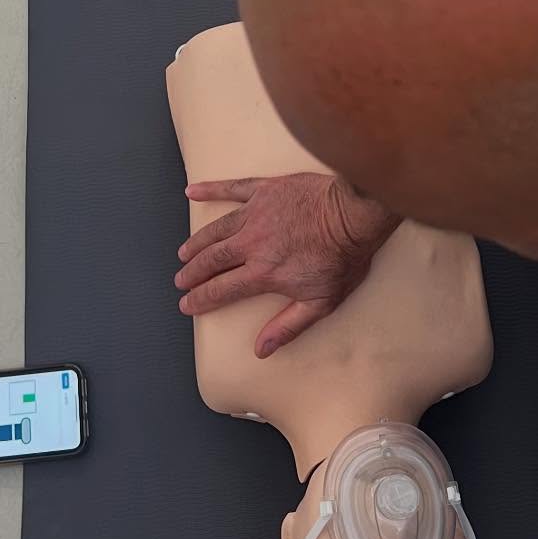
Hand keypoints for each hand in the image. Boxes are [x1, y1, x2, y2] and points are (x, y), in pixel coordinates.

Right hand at [174, 173, 399, 357]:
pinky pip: (231, 188)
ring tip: (184, 251)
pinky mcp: (265, 190)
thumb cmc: (344, 256)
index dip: (200, 299)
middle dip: (192, 272)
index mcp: (263, 273)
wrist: (356, 213)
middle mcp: (252, 244)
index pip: (221, 290)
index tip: (186, 303)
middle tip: (181, 279)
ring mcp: (256, 214)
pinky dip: (210, 189)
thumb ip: (288, 326)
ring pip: (215, 229)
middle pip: (211, 260)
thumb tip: (262, 349)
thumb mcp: (322, 302)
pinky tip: (193, 191)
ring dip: (197, 242)